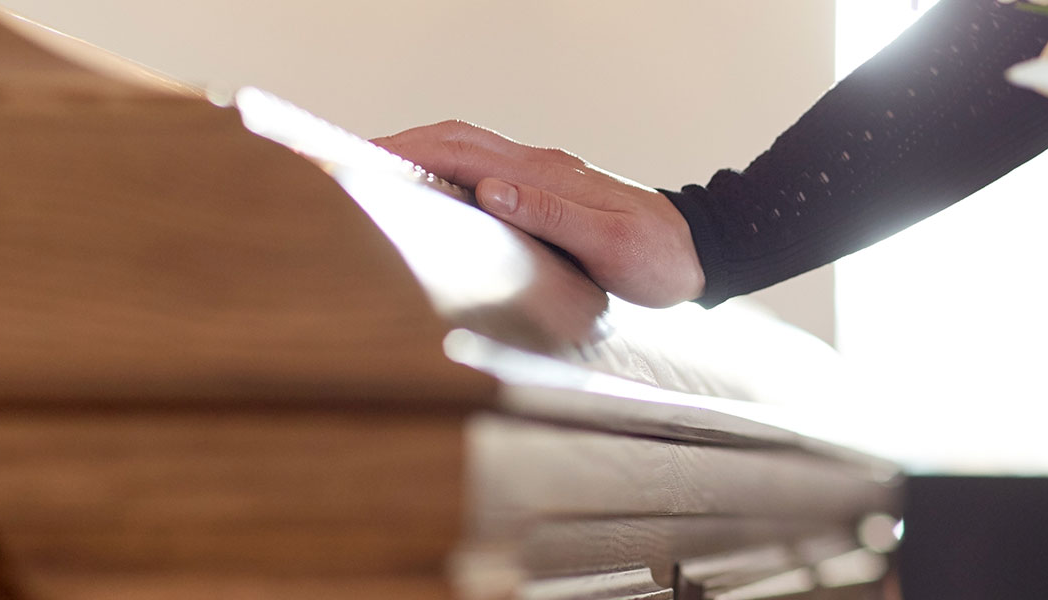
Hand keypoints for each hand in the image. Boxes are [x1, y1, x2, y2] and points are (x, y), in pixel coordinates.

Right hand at [373, 121, 703, 307]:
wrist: (701, 254)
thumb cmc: (659, 258)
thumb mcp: (610, 245)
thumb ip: (552, 216)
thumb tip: (490, 191)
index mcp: (546, 175)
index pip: (462, 150)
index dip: (408, 150)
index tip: (360, 157)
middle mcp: (540, 168)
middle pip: (456, 141)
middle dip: (400, 147)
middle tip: (346, 162)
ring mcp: (544, 179)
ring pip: (468, 154)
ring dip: (421, 158)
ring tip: (374, 178)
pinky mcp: (548, 195)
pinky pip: (486, 174)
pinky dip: (447, 177)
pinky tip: (430, 198)